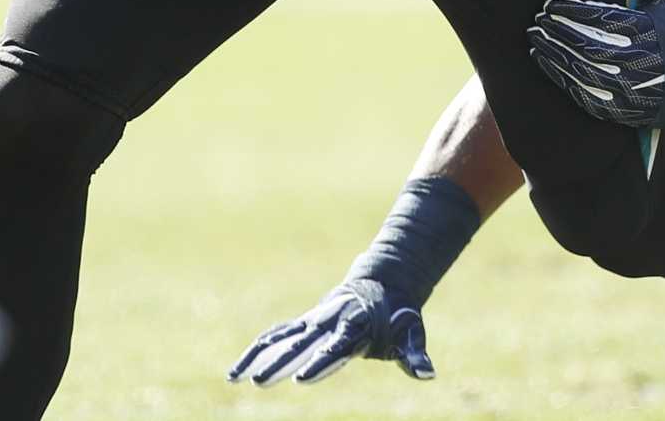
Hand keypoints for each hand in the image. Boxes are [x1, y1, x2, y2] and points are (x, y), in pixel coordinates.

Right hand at [226, 280, 433, 386]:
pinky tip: (237, 372)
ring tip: (235, 378)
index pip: (336, 347)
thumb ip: (415, 355)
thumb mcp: (411, 332)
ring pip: (281, 337)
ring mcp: (314, 320)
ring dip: (258, 356)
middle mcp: (330, 321)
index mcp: (356, 325)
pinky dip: (256, 350)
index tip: (301, 379)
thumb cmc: (398, 315)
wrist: (383, 281)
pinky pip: (276, 336)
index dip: (320, 362)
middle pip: (302, 344)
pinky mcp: (304, 323)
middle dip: (280, 363)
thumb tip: (429, 375)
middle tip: (259, 382)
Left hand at [529, 0, 664, 160]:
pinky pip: (585, 95)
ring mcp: (632, 91)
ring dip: (555, 55)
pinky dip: (561, 79)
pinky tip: (546, 62)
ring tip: (534, 38)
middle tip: (537, 20)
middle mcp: (643, 64)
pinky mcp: (622, 111)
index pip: (605, 21)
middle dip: (560, 33)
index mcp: (653, 34)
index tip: (552, 3)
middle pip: (590, 47)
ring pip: (584, 73)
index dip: (575, 13)